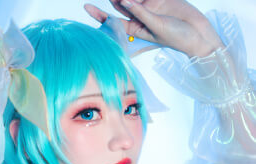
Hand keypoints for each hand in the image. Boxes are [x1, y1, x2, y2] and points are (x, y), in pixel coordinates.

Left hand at [84, 0, 223, 57]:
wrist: (199, 34)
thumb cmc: (177, 38)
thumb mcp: (156, 27)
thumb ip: (141, 14)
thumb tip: (125, 1)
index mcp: (133, 29)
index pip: (113, 20)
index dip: (99, 14)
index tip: (86, 7)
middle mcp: (139, 16)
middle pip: (120, 4)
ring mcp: (149, 6)